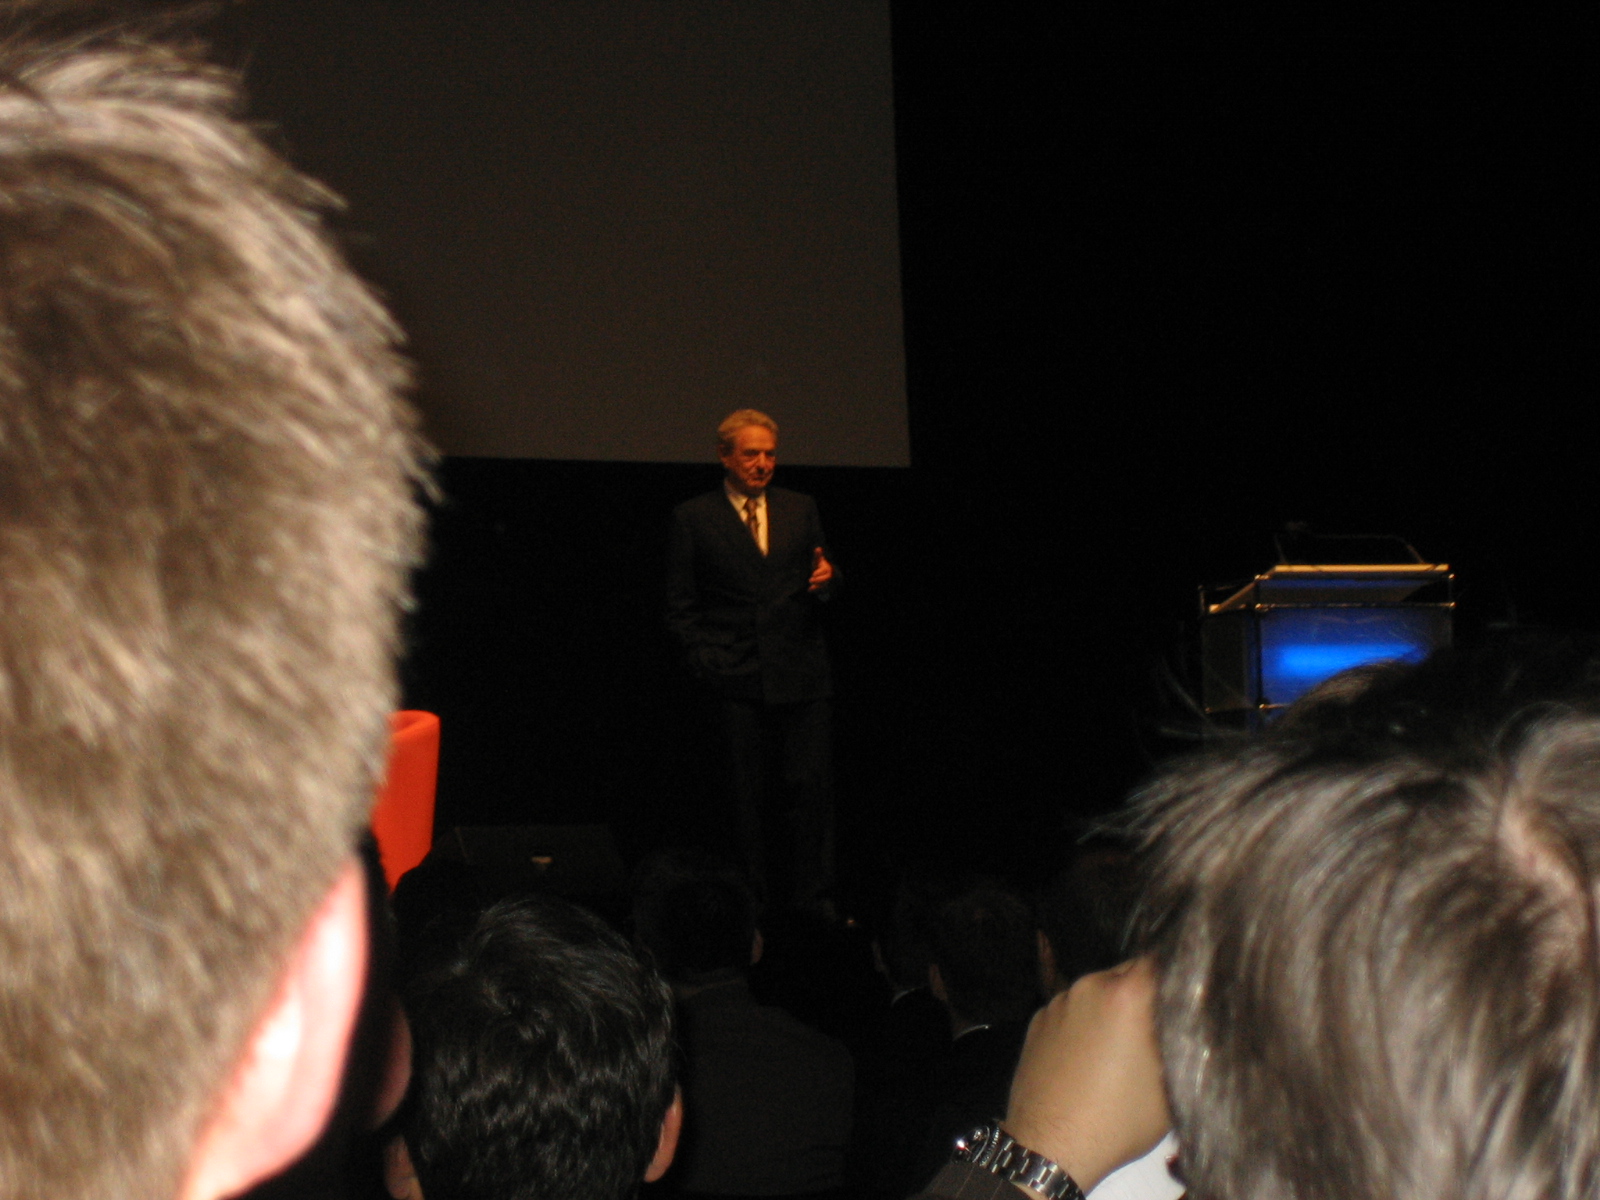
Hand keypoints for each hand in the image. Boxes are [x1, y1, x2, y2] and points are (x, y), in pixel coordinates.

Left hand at [808, 547, 833, 591]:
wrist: (825, 576)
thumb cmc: (820, 567)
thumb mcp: (818, 562)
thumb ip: (818, 556)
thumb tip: (818, 548)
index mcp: (828, 568)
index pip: (826, 571)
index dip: (819, 572)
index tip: (813, 574)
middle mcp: (830, 576)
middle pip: (827, 579)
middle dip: (819, 580)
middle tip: (810, 580)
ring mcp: (829, 583)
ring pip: (826, 586)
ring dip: (817, 587)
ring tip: (810, 587)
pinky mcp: (826, 589)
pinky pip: (823, 591)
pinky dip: (816, 591)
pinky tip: (809, 590)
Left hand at [1004, 959, 1169, 1195]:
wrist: (1050, 1146)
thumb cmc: (1117, 1120)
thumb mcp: (1169, 1084)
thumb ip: (1179, 1040)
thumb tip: (1187, 1018)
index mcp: (1126, 994)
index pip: (1161, 961)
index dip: (1177, 976)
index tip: (1185, 996)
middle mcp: (1089, 986)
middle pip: (1127, 974)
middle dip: (1144, 996)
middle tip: (1154, 1030)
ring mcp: (1059, 1001)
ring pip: (1097, 993)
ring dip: (1112, 1011)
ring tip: (1119, 1051)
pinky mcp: (1037, 1019)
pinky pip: (1072, 1010)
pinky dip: (1084, 1025)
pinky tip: (1089, 1059)